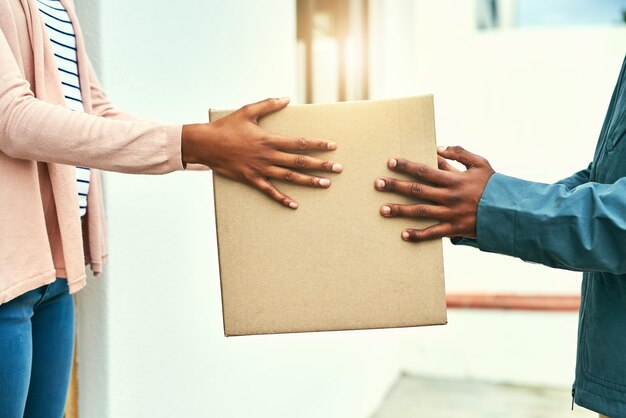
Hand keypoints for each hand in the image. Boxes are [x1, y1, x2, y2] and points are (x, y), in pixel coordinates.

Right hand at [182, 97, 341, 208]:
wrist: (205, 144)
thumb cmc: (226, 127)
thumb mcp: (247, 111)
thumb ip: (268, 104)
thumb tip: (286, 98)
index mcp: (269, 139)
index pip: (300, 143)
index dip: (318, 145)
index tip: (333, 147)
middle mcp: (268, 156)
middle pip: (300, 161)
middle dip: (321, 165)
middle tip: (338, 169)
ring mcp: (260, 169)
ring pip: (290, 177)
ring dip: (309, 181)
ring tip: (326, 184)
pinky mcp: (251, 179)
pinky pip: (270, 191)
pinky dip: (282, 199)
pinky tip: (295, 205)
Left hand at [374, 146, 494, 241]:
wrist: (510, 211)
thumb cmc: (493, 185)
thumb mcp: (480, 164)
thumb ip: (459, 153)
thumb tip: (437, 149)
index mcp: (454, 179)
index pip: (425, 170)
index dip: (406, 166)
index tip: (390, 162)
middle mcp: (450, 196)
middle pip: (417, 190)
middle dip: (395, 186)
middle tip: (377, 183)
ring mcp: (451, 213)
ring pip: (420, 211)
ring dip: (400, 210)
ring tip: (382, 209)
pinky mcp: (454, 228)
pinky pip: (433, 233)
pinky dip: (418, 235)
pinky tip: (403, 235)